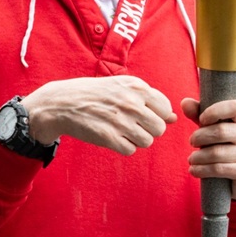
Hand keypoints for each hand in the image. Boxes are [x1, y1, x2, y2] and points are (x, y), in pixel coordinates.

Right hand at [23, 76, 176, 154]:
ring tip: (121, 131)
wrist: (62, 103)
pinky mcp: (108, 137)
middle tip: (132, 125)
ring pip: (147, 141)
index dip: (156, 115)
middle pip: (159, 128)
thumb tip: (174, 118)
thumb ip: (150, 99)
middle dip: (148, 130)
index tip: (142, 115)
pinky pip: (130, 150)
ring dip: (136, 140)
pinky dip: (123, 146)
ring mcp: (119, 120)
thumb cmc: (95, 94)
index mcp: (136, 86)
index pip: (166, 109)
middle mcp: (130, 102)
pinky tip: (112, 137)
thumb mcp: (122, 87)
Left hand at [181, 98, 235, 199]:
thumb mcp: (218, 125)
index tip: (201, 120)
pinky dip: (202, 170)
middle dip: (200, 136)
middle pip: (222, 131)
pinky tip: (194, 170)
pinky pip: (219, 169)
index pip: (235, 107)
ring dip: (198, 156)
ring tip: (192, 158)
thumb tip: (185, 103)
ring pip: (218, 152)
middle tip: (192, 141)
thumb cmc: (229, 143)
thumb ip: (201, 113)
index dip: (214, 112)